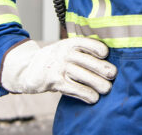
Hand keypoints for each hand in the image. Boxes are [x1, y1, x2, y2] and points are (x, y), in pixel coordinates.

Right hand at [0, 38, 116, 102]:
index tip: (106, 55)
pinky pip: (75, 89)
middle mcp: (65, 54)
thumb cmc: (55, 59)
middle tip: (113, 75)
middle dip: (104, 69)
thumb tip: (107, 60)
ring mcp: (60, 68)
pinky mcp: (55, 82)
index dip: (99, 49)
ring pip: (85, 77)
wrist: (28, 69)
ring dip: (99, 84)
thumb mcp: (65, 48)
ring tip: (107, 89)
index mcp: (69, 43)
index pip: (88, 43)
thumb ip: (81, 51)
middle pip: (90, 62)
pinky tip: (94, 98)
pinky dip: (87, 95)